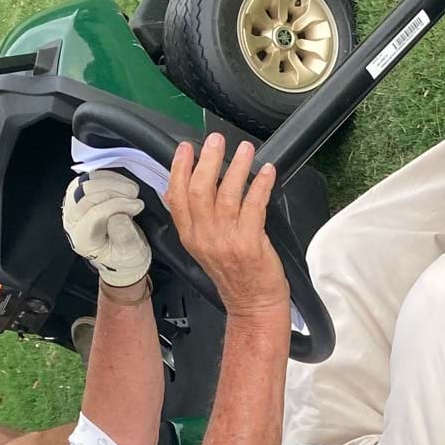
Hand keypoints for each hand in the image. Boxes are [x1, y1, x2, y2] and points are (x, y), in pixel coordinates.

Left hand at [61, 169, 150, 287]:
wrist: (120, 255)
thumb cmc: (125, 256)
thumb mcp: (131, 253)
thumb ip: (124, 237)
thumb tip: (119, 216)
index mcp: (82, 238)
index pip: (94, 214)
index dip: (117, 205)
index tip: (138, 205)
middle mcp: (72, 220)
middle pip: (85, 194)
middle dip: (113, 190)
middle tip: (135, 195)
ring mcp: (73, 204)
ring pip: (85, 182)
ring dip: (110, 180)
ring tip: (131, 190)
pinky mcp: (80, 193)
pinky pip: (89, 176)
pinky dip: (108, 175)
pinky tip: (124, 183)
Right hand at [166, 134, 287, 318]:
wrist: (253, 304)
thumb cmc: (234, 275)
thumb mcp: (203, 247)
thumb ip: (193, 220)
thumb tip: (182, 187)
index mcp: (190, 236)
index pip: (177, 197)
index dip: (179, 169)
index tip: (186, 148)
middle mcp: (205, 237)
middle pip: (200, 190)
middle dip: (208, 160)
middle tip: (216, 140)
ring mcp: (227, 240)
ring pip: (227, 194)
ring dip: (237, 167)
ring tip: (244, 149)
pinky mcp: (250, 243)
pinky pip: (254, 205)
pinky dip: (261, 184)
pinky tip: (267, 171)